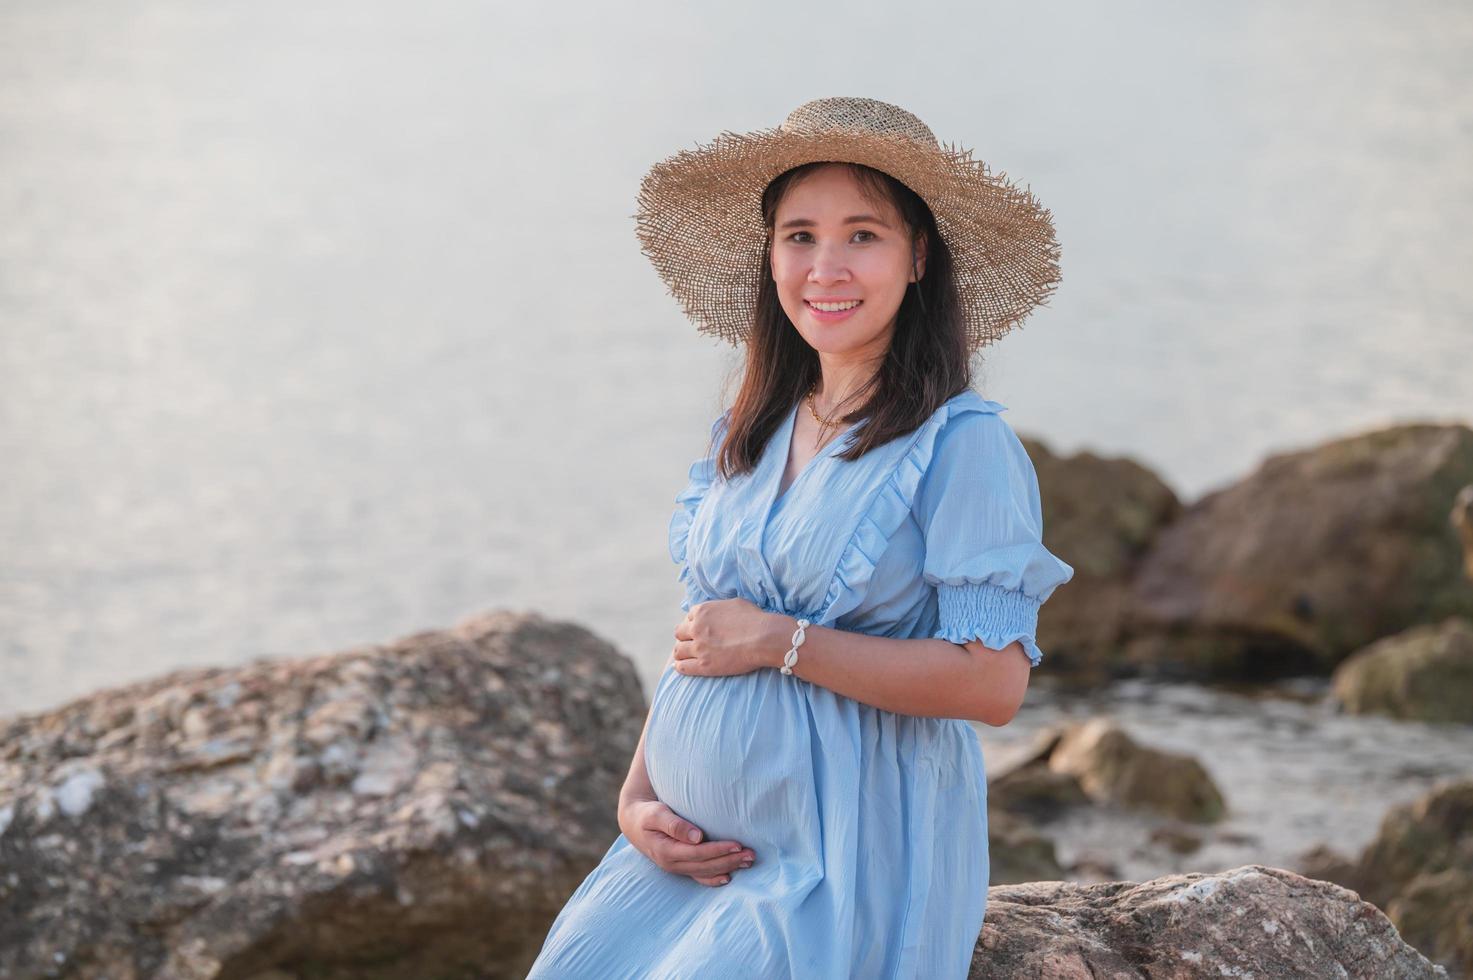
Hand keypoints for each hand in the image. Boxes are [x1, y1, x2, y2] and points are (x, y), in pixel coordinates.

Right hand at [620, 796, 756, 886]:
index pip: (699, 854)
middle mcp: (673, 864)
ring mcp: (677, 867)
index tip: (738, 844)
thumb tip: (697, 836)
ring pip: (706, 872)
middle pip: (706, 866)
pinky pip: (699, 876)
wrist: (633, 822)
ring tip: (748, 862)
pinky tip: (728, 877)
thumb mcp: (656, 814)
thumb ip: (674, 825)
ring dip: (728, 868)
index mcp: (667, 852)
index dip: (719, 850)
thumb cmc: (646, 814)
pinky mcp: (680, 866)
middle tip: (751, 854)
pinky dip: (714, 879)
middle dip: (730, 861)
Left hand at [671, 598, 783, 676]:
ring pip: (678, 651)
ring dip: (681, 652)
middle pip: (679, 633)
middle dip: (685, 637)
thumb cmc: (754, 619)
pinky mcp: (704, 665)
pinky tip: (680, 666)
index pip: (688, 617)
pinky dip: (679, 666)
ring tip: (685, 655)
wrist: (763, 638)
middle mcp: (696, 628)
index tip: (698, 630)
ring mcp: (698, 648)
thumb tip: (716, 612)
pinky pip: (683, 667)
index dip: (693, 624)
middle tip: (691, 642)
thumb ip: (719, 607)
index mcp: (702, 611)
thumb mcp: (734, 603)